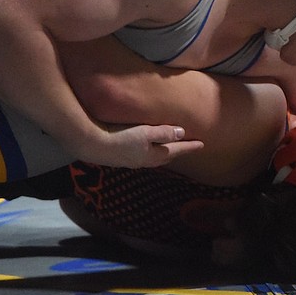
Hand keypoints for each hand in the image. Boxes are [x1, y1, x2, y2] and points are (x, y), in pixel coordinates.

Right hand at [76, 123, 204, 168]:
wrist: (93, 145)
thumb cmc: (121, 137)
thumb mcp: (145, 132)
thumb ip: (164, 132)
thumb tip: (182, 133)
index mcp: (154, 156)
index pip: (177, 151)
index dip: (189, 147)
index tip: (202, 144)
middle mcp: (146, 162)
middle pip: (167, 157)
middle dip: (179, 152)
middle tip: (189, 147)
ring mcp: (134, 162)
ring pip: (155, 158)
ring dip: (165, 153)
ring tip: (172, 149)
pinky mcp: (123, 159)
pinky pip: (145, 157)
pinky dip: (153, 153)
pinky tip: (148, 150)